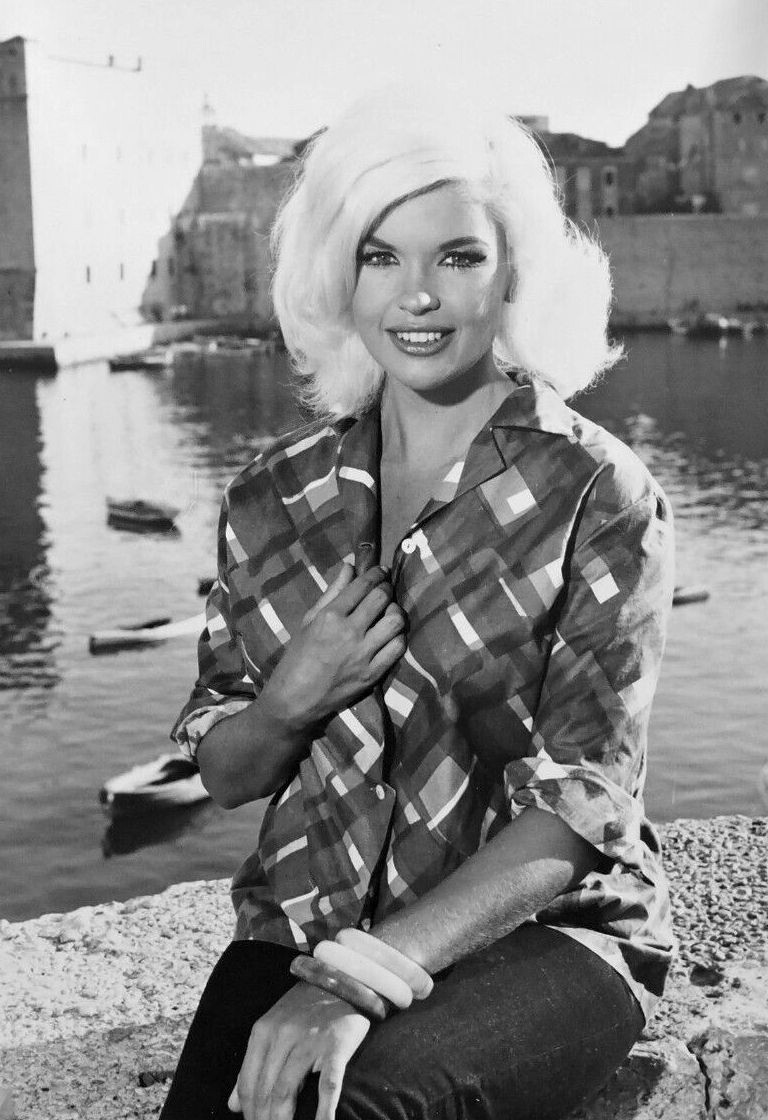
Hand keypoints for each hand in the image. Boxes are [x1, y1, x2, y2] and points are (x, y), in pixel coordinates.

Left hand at [228, 981, 370, 1119]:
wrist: (342, 979)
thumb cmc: (304, 1008)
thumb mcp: (272, 1028)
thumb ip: (252, 1065)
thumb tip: (233, 1105)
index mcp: (263, 1031)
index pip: (248, 1082)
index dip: (248, 1111)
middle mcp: (282, 1036)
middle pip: (265, 1090)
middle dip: (263, 1118)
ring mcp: (309, 1041)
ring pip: (286, 1091)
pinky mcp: (335, 1048)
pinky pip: (327, 1085)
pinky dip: (323, 1112)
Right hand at [259, 547, 405, 732]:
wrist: (295, 699)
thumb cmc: (298, 657)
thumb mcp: (309, 620)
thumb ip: (332, 593)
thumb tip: (349, 567)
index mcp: (330, 616)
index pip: (363, 585)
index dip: (376, 574)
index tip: (381, 571)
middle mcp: (349, 631)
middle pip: (382, 598)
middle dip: (387, 588)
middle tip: (385, 589)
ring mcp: (364, 654)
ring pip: (395, 621)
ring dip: (396, 612)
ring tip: (389, 613)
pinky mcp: (373, 673)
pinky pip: (398, 648)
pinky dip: (398, 637)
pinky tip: (390, 636)